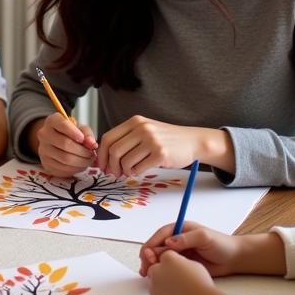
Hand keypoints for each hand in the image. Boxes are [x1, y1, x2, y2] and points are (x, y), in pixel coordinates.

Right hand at [34, 114, 97, 177]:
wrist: (57, 142)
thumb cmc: (70, 134)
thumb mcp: (80, 128)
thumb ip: (87, 134)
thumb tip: (92, 144)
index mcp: (52, 121)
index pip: (62, 125)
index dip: (74, 132)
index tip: (83, 139)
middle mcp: (44, 134)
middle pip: (65, 144)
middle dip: (82, 151)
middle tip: (92, 154)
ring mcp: (43, 150)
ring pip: (65, 158)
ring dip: (81, 162)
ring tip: (88, 160)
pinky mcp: (46, 164)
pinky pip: (63, 169)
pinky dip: (75, 169)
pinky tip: (80, 165)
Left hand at [95, 117, 217, 176]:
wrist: (192, 141)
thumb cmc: (166, 139)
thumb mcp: (145, 130)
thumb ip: (127, 139)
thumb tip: (105, 157)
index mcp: (135, 122)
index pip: (108, 138)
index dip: (101, 154)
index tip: (102, 165)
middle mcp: (142, 128)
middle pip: (114, 150)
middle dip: (111, 166)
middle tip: (114, 173)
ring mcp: (151, 140)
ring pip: (125, 161)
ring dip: (125, 171)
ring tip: (130, 171)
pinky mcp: (160, 154)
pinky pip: (139, 168)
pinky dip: (136, 172)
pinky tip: (140, 170)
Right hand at [139, 221, 243, 277]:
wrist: (235, 259)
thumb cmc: (221, 244)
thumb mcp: (204, 237)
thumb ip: (187, 238)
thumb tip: (168, 242)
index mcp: (180, 229)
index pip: (161, 234)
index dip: (152, 244)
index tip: (147, 254)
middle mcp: (177, 240)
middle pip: (157, 246)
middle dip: (149, 255)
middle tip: (146, 267)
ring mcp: (179, 253)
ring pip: (160, 257)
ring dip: (151, 264)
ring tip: (146, 274)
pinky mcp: (182, 264)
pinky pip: (167, 266)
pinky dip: (160, 270)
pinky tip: (154, 277)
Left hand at [146, 250, 217, 294]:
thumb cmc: (202, 286)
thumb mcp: (195, 265)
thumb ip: (181, 262)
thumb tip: (178, 264)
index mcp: (168, 259)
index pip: (164, 257)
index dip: (172, 264)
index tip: (179, 270)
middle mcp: (156, 271)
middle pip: (154, 269)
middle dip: (162, 274)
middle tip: (176, 282)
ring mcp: (153, 287)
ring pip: (154, 285)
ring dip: (162, 288)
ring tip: (179, 294)